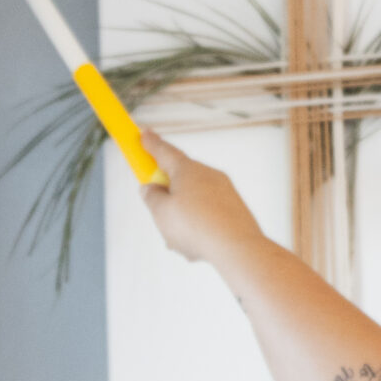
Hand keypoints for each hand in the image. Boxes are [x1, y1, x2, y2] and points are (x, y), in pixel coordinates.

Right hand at [142, 136, 267, 268]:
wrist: (236, 247)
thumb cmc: (196, 227)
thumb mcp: (161, 213)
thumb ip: (152, 197)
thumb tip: (151, 188)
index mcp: (187, 169)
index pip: (164, 151)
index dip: (150, 144)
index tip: (144, 133)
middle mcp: (208, 174)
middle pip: (180, 176)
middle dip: (167, 192)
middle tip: (157, 206)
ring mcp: (224, 190)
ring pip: (194, 199)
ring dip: (182, 215)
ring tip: (178, 238)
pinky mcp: (234, 207)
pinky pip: (209, 212)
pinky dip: (199, 224)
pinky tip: (195, 244)